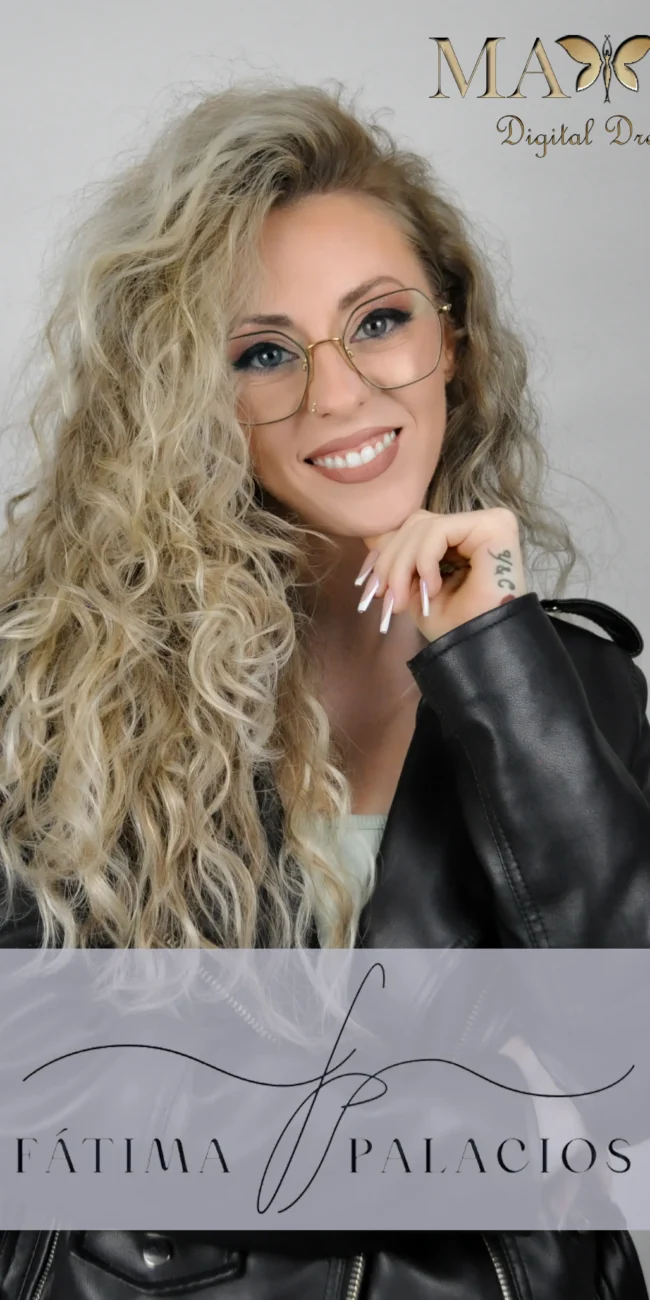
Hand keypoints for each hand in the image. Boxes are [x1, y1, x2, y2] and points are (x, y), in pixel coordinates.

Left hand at [357, 508, 527, 641]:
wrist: (480, 649)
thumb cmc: (453, 625)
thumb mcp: (413, 587)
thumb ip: (399, 558)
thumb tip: (372, 539)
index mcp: (457, 540)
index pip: (413, 529)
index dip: (386, 553)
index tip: (370, 586)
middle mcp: (473, 527)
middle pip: (416, 524)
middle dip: (391, 562)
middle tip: (384, 597)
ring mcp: (486, 523)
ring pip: (424, 526)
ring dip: (403, 566)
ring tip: (402, 599)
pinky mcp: (494, 526)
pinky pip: (440, 531)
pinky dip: (425, 560)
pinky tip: (431, 589)